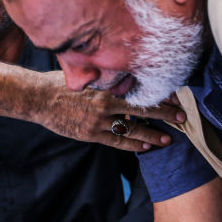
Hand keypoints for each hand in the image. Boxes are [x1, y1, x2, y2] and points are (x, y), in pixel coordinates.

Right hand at [37, 72, 184, 151]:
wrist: (39, 98)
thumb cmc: (62, 83)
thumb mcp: (87, 75)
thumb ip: (106, 78)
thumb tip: (126, 76)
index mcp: (107, 86)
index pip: (140, 91)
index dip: (159, 95)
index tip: (175, 97)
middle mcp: (106, 103)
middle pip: (142, 109)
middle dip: (164, 114)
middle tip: (182, 118)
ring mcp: (98, 121)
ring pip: (132, 128)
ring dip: (152, 134)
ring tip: (168, 138)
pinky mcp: (90, 134)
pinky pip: (116, 141)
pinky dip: (132, 144)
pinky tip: (145, 146)